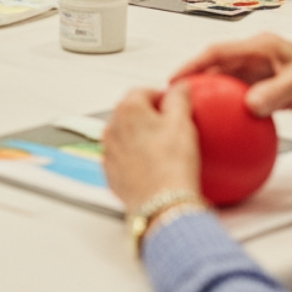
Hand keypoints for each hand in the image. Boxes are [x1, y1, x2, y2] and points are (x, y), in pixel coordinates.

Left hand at [102, 84, 199, 211]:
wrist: (162, 203)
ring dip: (139, 136)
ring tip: (162, 147)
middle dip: (148, 116)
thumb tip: (180, 88)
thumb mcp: (182, 122)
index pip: (143, 92)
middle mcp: (112, 127)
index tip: (173, 105)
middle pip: (130, 112)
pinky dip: (134, 157)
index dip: (161, 97)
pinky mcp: (111, 173)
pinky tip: (152, 166)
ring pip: (124, 135)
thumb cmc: (171, 164)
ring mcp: (108, 151)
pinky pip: (122, 158)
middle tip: (170, 126)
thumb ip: (179, 98)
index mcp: (127, 109)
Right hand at [170, 33, 291, 143]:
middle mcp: (257, 58)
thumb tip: (250, 105)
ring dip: (212, 98)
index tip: (175, 81)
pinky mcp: (270, 92)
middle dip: (195, 82)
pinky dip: (232, 112)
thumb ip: (276, 91)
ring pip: (228, 86)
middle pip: (217, 69)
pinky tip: (226, 129)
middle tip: (176, 102)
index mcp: (261, 46)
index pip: (217, 52)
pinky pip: (244, 102)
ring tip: (194, 117)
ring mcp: (263, 75)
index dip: (192, 65)